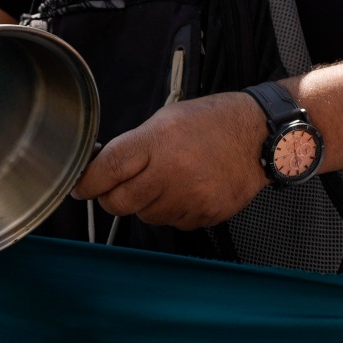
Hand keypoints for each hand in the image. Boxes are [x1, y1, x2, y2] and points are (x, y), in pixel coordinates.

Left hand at [73, 91, 266, 228]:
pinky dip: (175, 210)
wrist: (260, 134)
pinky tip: (190, 189)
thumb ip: (133, 147)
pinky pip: (174, 222)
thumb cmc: (212, 122)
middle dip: (113, 198)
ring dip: (147, 204)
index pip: (106, 171)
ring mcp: (191, 197)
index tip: (82, 186)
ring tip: (169, 180)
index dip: (87, 183)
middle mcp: (173, 172)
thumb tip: (100, 172)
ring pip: (146, 216)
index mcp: (157, 141)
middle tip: (122, 186)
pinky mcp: (207, 214)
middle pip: (119, 203)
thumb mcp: (166, 120)